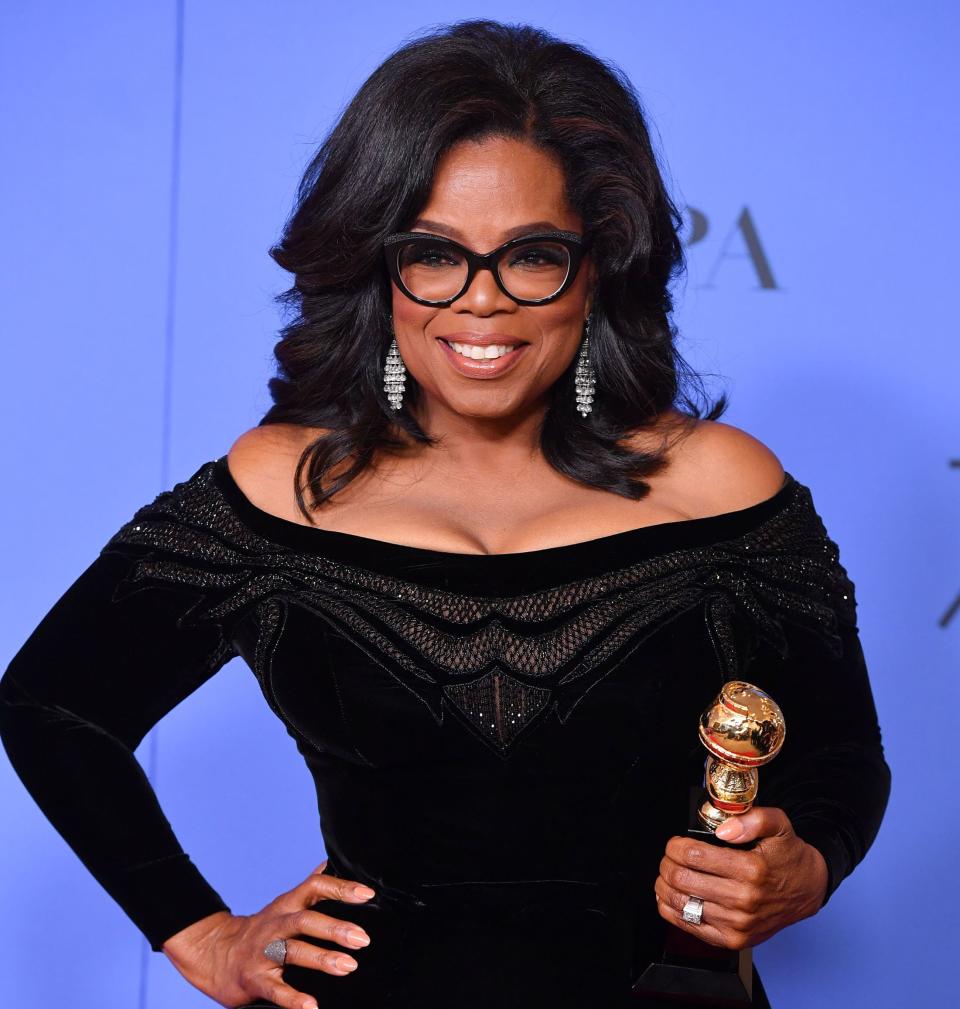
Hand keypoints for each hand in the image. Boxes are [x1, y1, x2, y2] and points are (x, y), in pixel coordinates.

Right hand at [161, 859, 376, 1008]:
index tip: (368, 894)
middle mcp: (276, 924)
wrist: (216, 955)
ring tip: (348, 967)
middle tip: (363, 939)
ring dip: (321, 958)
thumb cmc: (263, 929)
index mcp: (287, 905)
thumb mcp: (285, 904)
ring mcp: (263, 952)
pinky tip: (311, 1006)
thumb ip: (310, 888)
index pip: (314, 887)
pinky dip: (293, 998)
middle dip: (335, 928)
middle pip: (305, 920)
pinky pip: (274, 989)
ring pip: (292, 951)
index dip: (341, 888)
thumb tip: (332, 863)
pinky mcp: (254, 980)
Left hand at [653, 805, 828, 949]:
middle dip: (667, 864)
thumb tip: (723, 829)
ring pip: (681, 903)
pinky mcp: (733, 940)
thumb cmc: (787, 856)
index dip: (675, 846)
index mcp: (751, 869)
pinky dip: (672, 910)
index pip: (693, 856)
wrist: (807, 889)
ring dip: (665, 885)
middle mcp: (744, 900)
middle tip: (670, 857)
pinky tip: (671, 896)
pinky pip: (690, 926)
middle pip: (682, 879)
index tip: (675, 843)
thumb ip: (752, 819)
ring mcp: (738, 924)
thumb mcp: (778, 825)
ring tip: (667, 875)